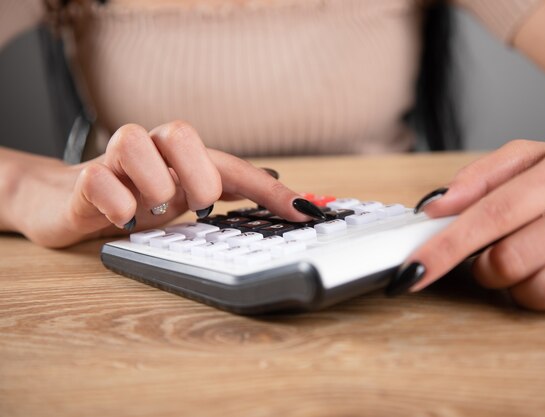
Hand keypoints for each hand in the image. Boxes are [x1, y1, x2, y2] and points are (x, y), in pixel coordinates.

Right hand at [10, 121, 315, 247]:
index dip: (269, 190)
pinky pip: (98, 180)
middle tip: (196, 206)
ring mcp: (115, 162)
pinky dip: (117, 206)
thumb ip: (228, 197)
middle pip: (180, 131)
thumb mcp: (186, 200)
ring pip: (132, 140)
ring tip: (153, 211)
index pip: (233, 167)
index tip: (304, 213)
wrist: (70, 202)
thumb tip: (288, 203)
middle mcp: (152, 150)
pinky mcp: (84, 182)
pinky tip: (123, 221)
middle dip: (197, 175)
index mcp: (183, 158)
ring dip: (152, 186)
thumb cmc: (138, 199)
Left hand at [389, 139, 544, 319]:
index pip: (496, 211)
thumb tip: (435, 208)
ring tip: (530, 267)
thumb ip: (480, 178)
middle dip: (487, 269)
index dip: (448, 245)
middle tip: (490, 260)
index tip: (415, 269)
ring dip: (523, 289)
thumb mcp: (531, 159)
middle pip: (517, 257)